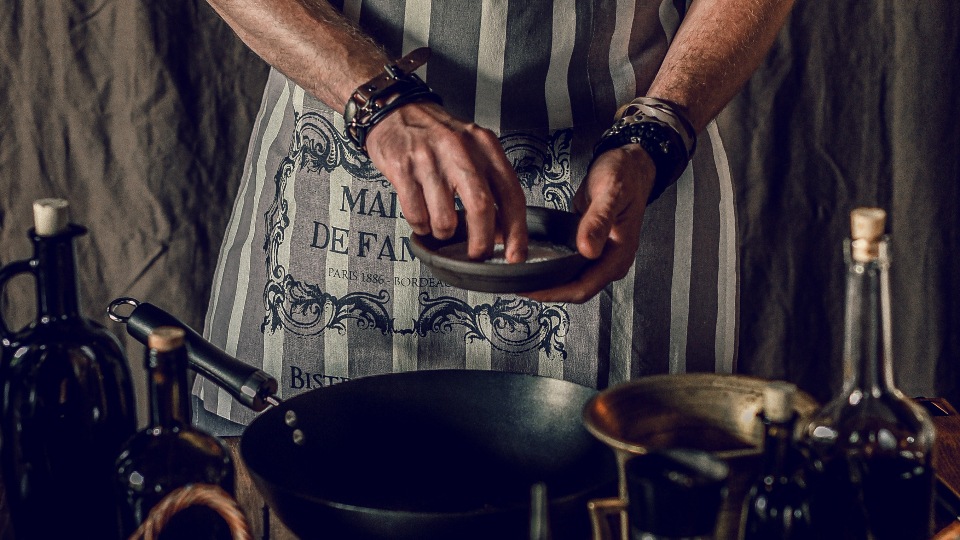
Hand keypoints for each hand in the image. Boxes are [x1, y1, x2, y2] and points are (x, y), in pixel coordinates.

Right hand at [365, 102, 528, 262]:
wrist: (395, 109)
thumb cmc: (438, 136)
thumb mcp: (472, 148)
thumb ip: (490, 184)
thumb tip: (502, 231)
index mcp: (485, 147)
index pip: (511, 195)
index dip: (516, 231)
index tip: (514, 255)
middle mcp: (461, 150)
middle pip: (481, 208)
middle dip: (481, 242)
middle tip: (476, 255)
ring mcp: (430, 159)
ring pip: (445, 218)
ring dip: (444, 233)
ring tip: (441, 227)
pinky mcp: (403, 168)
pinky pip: (416, 214)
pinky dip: (421, 226)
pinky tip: (422, 218)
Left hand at [524, 144, 654, 302]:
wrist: (631, 165)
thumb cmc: (624, 175)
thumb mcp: (611, 192)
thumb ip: (599, 221)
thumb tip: (588, 250)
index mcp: (618, 254)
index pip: (583, 287)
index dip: (554, 292)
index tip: (528, 289)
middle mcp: (610, 260)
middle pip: (575, 289)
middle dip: (547, 291)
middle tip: (516, 284)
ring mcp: (601, 254)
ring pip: (571, 279)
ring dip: (548, 281)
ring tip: (521, 276)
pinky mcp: (591, 247)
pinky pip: (570, 265)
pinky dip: (553, 267)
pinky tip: (535, 261)